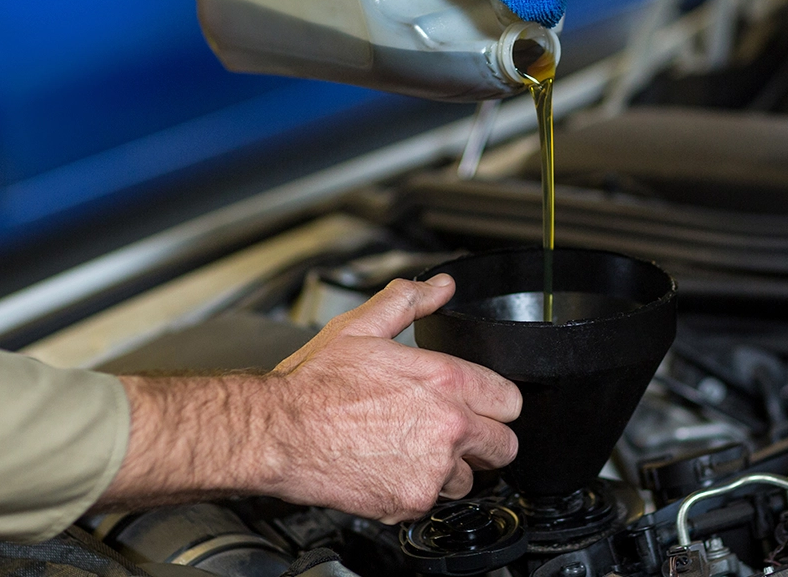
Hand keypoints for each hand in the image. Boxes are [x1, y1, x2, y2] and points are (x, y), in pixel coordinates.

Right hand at [97, 276, 521, 524]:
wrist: (277, 434)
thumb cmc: (312, 385)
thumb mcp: (361, 328)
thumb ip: (409, 303)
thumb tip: (440, 286)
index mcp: (445, 380)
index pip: (510, 400)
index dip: (494, 402)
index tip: (479, 406)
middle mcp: (448, 426)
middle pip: (504, 446)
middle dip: (483, 440)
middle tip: (453, 435)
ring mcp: (432, 468)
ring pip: (470, 479)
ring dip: (451, 470)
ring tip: (413, 452)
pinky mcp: (412, 501)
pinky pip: (434, 502)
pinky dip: (418, 492)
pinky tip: (391, 470)